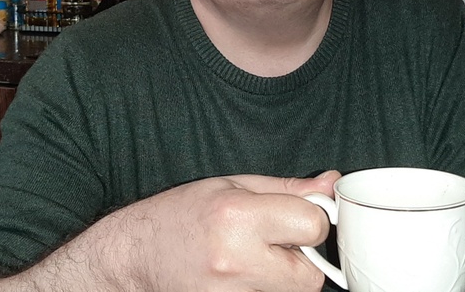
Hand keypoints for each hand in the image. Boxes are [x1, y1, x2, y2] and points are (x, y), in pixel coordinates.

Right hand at [102, 170, 340, 291]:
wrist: (133, 257)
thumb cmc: (179, 216)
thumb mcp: (231, 185)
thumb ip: (287, 188)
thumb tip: (331, 184)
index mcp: (238, 218)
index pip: (312, 225)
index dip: (309, 221)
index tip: (294, 219)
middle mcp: (234, 262)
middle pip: (310, 277)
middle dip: (299, 261)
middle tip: (269, 247)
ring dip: (280, 281)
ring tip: (247, 262)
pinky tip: (237, 279)